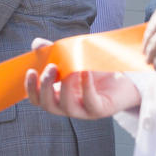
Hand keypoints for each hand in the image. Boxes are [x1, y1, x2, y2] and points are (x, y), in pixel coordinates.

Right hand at [24, 38, 140, 118]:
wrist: (124, 78)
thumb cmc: (94, 68)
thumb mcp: (73, 57)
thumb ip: (54, 51)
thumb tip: (37, 44)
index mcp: (57, 95)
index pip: (37, 99)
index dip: (31, 88)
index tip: (31, 70)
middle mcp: (68, 106)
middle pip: (48, 105)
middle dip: (46, 87)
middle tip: (52, 67)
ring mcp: (83, 110)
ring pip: (67, 106)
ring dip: (65, 87)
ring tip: (71, 69)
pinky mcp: (100, 110)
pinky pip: (90, 102)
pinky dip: (86, 87)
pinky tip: (84, 71)